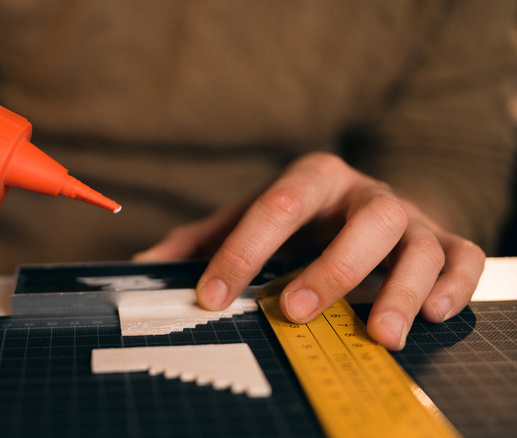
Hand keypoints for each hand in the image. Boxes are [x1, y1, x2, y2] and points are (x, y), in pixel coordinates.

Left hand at [134, 152, 484, 349]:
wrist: (364, 203)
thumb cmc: (302, 217)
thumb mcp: (252, 216)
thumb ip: (203, 240)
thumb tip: (144, 266)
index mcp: (312, 179)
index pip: (276, 206)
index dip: (242, 251)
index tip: (213, 295)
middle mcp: (365, 194)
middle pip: (363, 219)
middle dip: (330, 266)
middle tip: (295, 309)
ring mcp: (410, 218)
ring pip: (418, 243)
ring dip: (400, 288)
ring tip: (380, 333)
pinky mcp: (445, 241)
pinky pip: (464, 259)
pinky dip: (455, 285)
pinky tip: (431, 313)